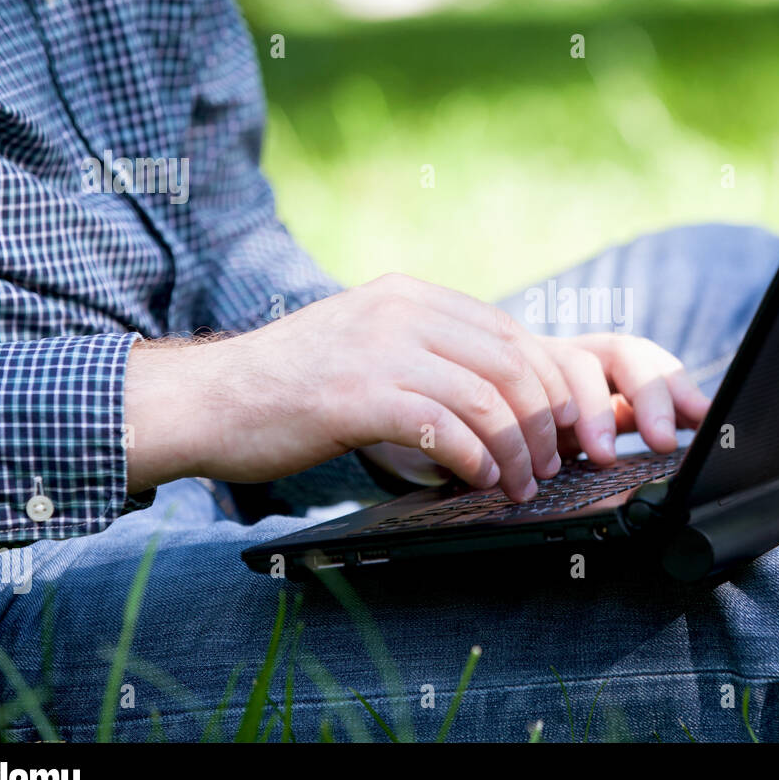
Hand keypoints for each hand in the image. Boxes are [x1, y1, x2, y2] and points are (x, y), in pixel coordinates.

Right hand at [124, 274, 709, 499]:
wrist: (213, 399)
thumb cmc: (296, 386)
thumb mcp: (370, 345)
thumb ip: (429, 354)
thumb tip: (499, 394)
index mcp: (411, 296)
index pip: (510, 334)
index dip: (549, 384)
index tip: (566, 427)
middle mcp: (402, 311)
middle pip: (511, 364)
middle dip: (545, 420)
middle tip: (553, 464)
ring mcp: (380, 348)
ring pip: (487, 399)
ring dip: (517, 450)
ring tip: (521, 483)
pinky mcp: (358, 394)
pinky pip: (445, 428)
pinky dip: (476, 460)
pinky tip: (481, 480)